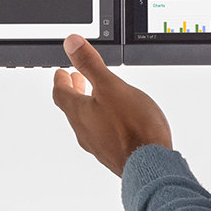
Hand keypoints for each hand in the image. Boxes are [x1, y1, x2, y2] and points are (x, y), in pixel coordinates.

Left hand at [52, 34, 172, 176]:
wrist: (151, 165)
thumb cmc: (133, 128)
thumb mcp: (111, 87)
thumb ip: (91, 65)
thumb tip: (72, 44)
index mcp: (80, 113)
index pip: (61, 94)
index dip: (60, 80)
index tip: (60, 72)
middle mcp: (85, 130)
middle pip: (72, 108)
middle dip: (74, 92)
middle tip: (75, 81)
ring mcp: (98, 145)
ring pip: (87, 122)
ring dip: (88, 106)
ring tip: (96, 98)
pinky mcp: (113, 154)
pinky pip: (101, 134)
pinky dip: (102, 121)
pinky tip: (115, 121)